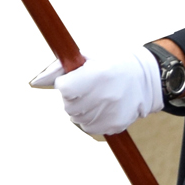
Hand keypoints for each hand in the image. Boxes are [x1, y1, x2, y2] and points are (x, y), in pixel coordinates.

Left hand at [30, 48, 162, 134]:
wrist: (145, 79)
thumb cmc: (113, 65)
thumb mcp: (91, 57)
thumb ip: (64, 66)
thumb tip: (39, 80)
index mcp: (98, 74)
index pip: (64, 89)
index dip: (66, 84)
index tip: (73, 80)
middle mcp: (104, 95)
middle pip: (69, 106)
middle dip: (72, 98)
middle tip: (85, 89)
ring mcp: (110, 113)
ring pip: (77, 119)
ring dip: (80, 110)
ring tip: (95, 98)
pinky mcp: (114, 126)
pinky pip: (89, 128)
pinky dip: (90, 120)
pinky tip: (101, 108)